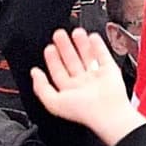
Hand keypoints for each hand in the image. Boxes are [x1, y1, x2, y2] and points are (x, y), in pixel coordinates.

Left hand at [31, 23, 140, 142]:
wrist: (108, 113)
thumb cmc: (83, 111)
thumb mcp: (53, 102)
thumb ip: (41, 88)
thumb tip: (34, 74)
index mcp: (70, 91)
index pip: (58, 72)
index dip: (52, 59)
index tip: (49, 48)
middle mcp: (83, 84)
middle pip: (71, 61)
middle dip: (64, 47)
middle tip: (59, 34)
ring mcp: (97, 77)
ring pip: (86, 57)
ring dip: (80, 44)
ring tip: (75, 32)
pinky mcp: (110, 72)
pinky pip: (103, 56)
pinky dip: (98, 46)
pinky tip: (92, 37)